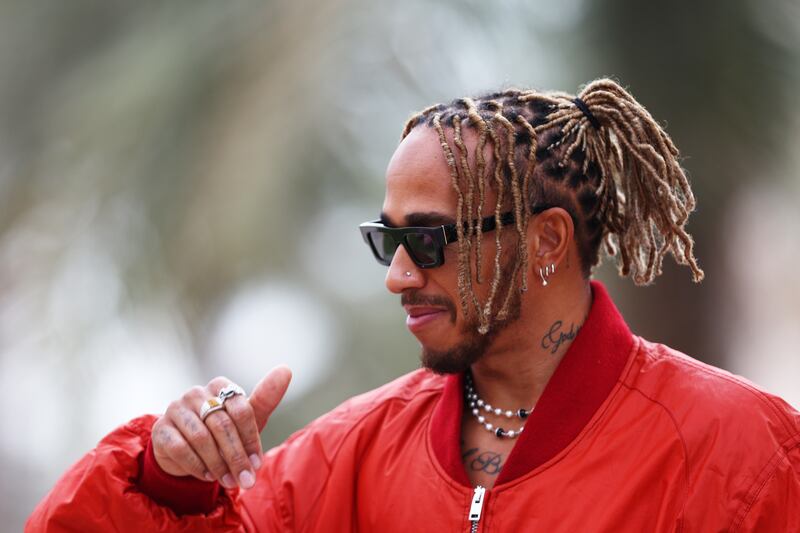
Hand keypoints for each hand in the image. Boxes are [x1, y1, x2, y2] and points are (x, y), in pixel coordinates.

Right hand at [151, 365, 291, 488]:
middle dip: (236, 457)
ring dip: (218, 464)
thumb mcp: (246, 420)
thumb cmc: (223, 431)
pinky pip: (180, 448)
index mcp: (220, 386)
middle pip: (222, 425)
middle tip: (246, 480)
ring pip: (201, 438)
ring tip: (229, 482)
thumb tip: (286, 370)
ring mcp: (175, 408)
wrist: (186, 449)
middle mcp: (196, 393)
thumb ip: (265, 398)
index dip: (251, 439)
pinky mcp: (160, 428)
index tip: (257, 463)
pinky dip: (196, 465)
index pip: (241, 410)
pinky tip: (207, 476)